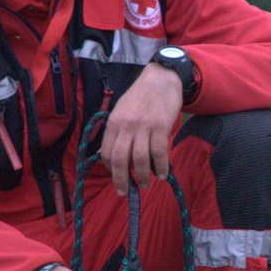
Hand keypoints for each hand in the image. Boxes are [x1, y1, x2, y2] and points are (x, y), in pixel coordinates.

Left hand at [99, 63, 183, 194]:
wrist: (161, 78)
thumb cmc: (141, 95)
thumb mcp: (122, 110)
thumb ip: (118, 130)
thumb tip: (117, 153)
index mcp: (114, 123)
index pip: (107, 152)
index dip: (110, 168)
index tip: (117, 175)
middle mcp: (126, 126)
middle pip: (120, 159)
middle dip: (121, 180)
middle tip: (125, 192)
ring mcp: (144, 126)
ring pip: (140, 159)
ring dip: (142, 176)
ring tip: (146, 185)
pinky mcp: (161, 127)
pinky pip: (159, 152)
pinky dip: (161, 167)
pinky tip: (163, 174)